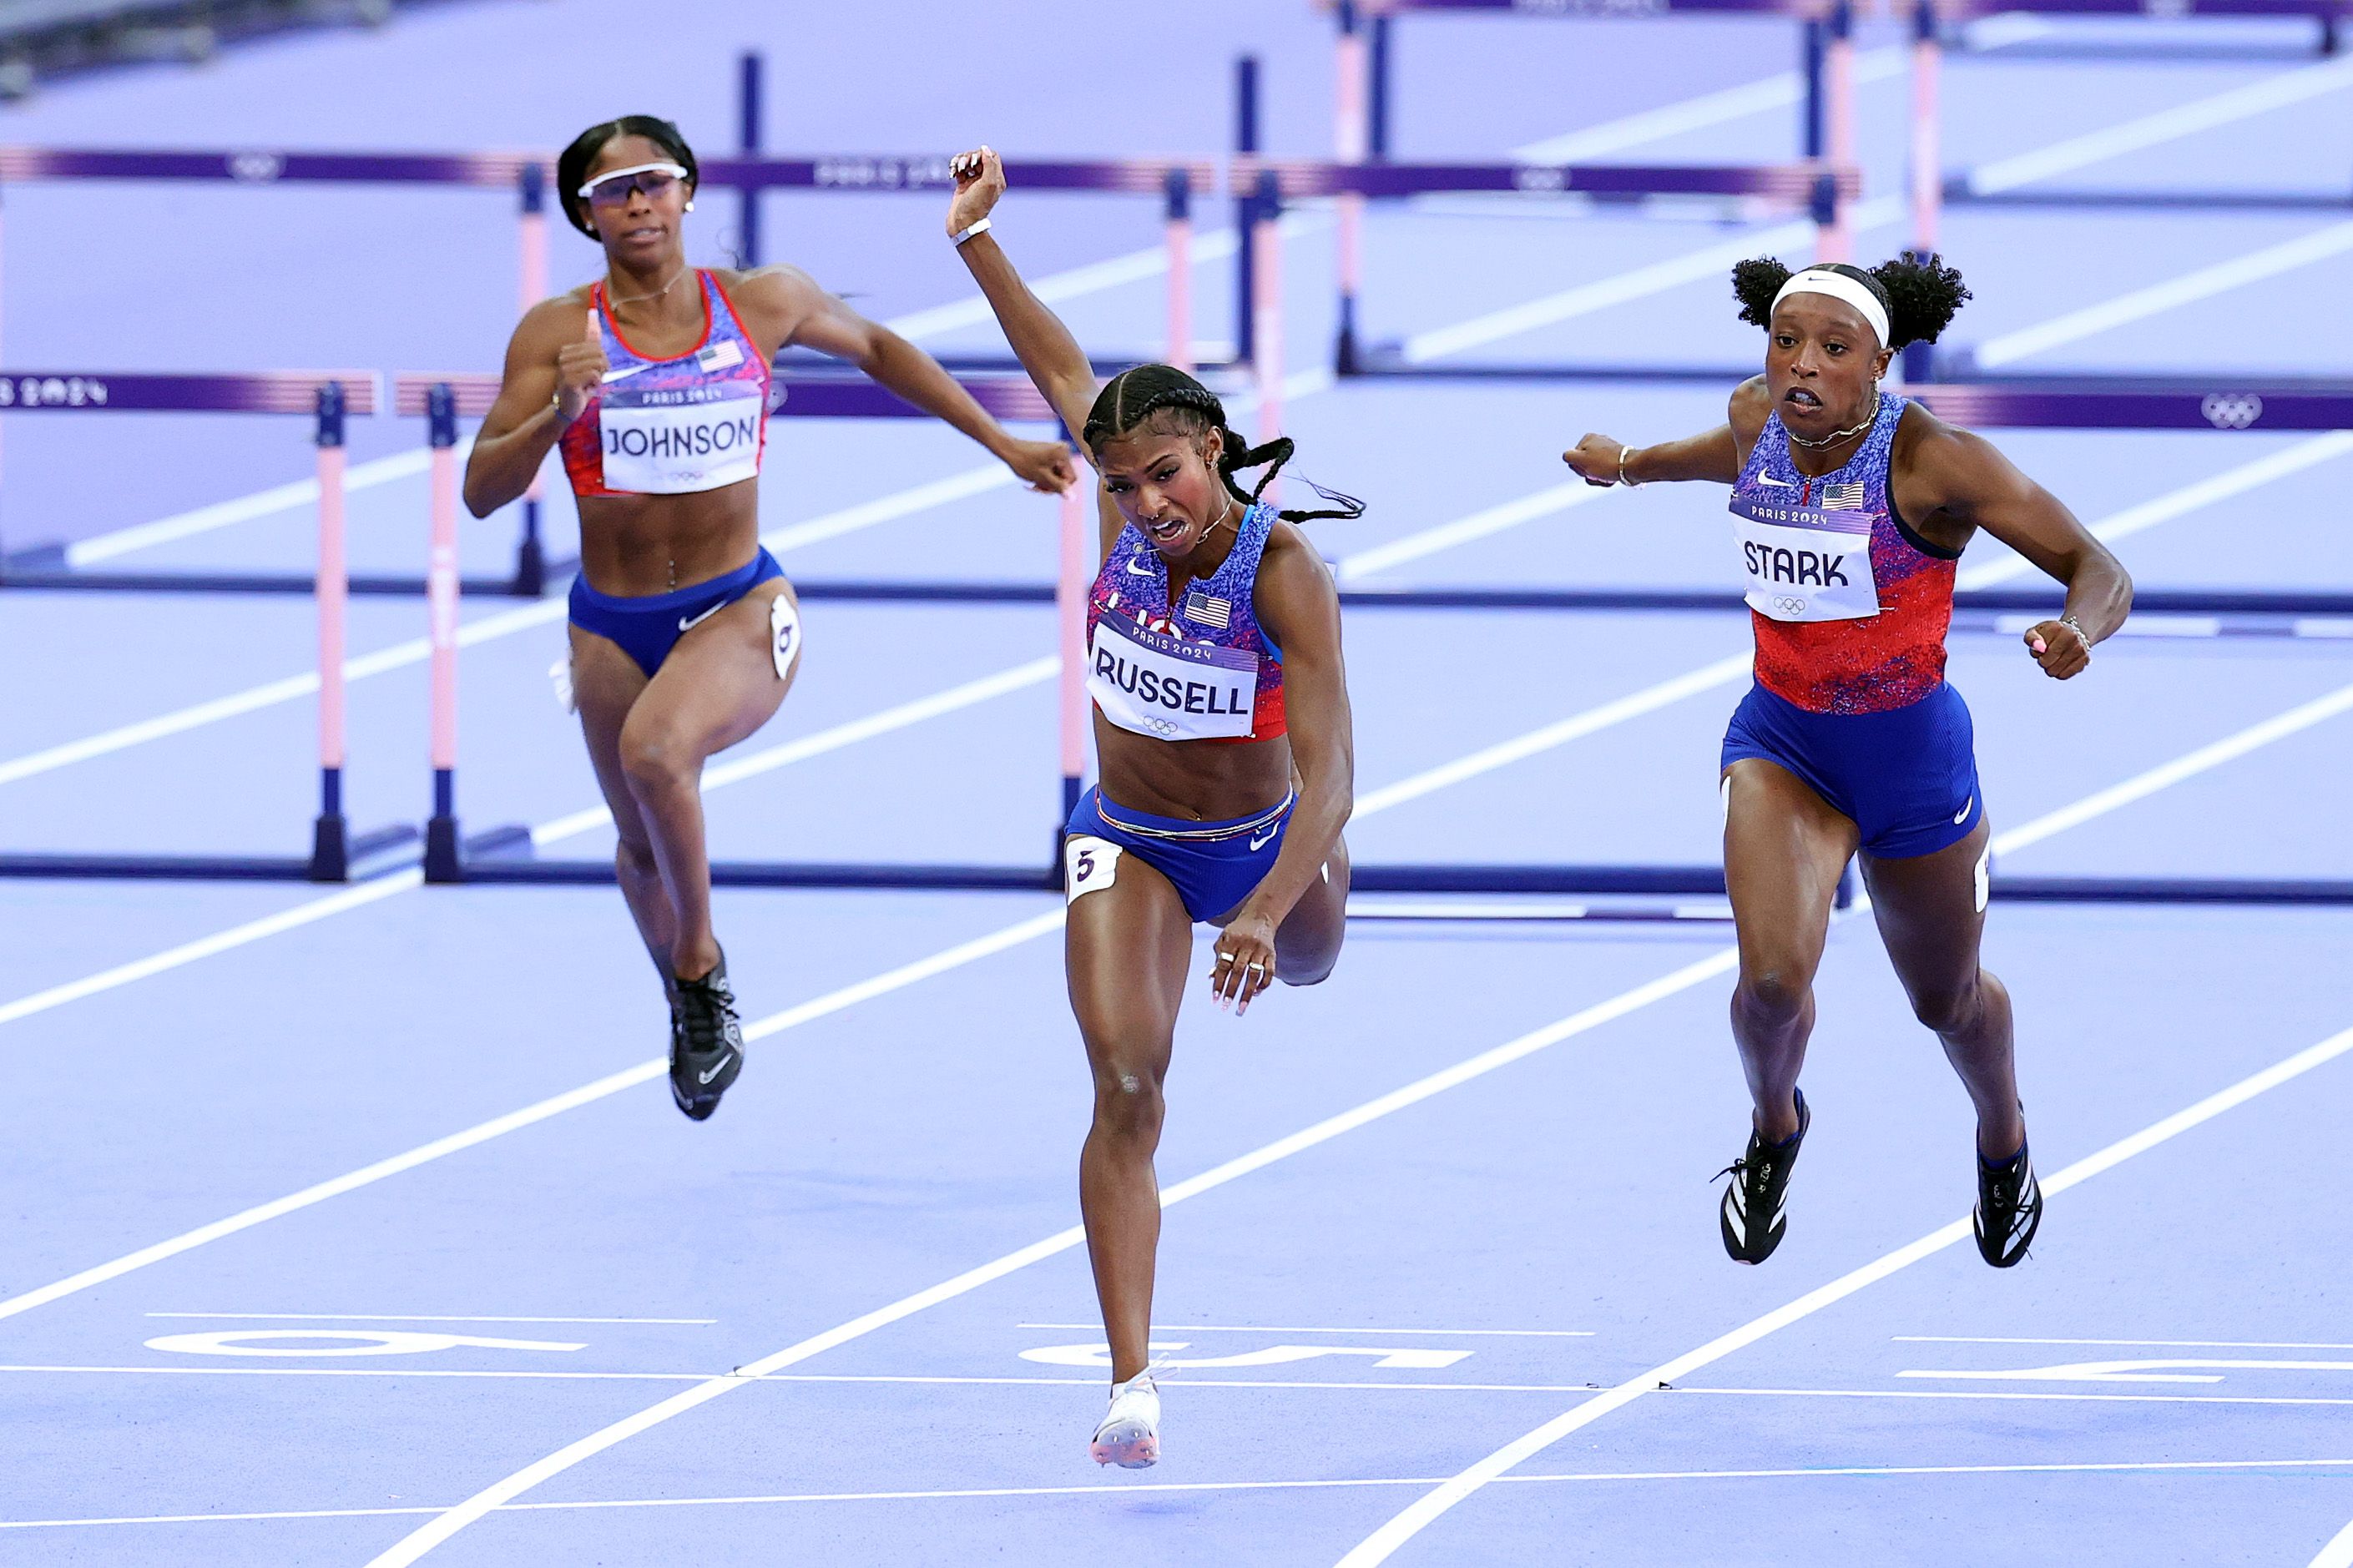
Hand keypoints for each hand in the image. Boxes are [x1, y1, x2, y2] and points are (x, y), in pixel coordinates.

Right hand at [553, 311, 607, 425]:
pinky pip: (594, 375)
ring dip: (599, 377)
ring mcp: (564, 368)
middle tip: (592, 380)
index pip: (595, 344)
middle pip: (599, 353)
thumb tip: (592, 311)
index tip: (592, 358)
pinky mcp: (568, 380)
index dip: (601, 360)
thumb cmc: (581, 385)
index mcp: (568, 350)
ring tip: (589, 385)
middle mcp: (564, 356)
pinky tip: (587, 390)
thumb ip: (591, 340)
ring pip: (598, 364)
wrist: (568, 408)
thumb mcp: (589, 360)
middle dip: (602, 368)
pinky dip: (596, 384)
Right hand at [947, 146, 1005, 235]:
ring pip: (968, 162)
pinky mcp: (963, 186)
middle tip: (965, 166)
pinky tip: (952, 173)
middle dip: (969, 157)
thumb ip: (989, 164)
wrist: (962, 223)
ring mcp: (974, 182)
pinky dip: (955, 168)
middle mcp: (986, 180)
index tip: (974, 163)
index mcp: (996, 179)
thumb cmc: (976, 205)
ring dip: (960, 161)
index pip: (992, 156)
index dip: (982, 154)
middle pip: (978, 157)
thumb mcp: (988, 183)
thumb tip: (985, 148)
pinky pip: (959, 170)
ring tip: (956, 169)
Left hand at [1001, 435, 1075, 493]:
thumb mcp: (1042, 478)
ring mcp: (1056, 452)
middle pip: (1064, 477)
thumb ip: (1059, 487)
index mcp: (1063, 454)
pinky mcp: (1050, 455)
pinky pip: (1052, 471)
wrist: (1008, 449)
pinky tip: (1033, 480)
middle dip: (1050, 485)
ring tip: (1033, 484)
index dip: (1059, 487)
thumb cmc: (1023, 462)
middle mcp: (1063, 451)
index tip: (1044, 488)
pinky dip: (1043, 477)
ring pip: (1057, 476)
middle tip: (1036, 487)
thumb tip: (1073, 498)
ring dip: (1045, 483)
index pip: (1071, 479)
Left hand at [1209, 910, 1279, 1014]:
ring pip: (1254, 974)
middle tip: (1225, 1007)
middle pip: (1238, 971)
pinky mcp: (1272, 954)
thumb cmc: (1237, 931)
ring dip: (1247, 993)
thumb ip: (1218, 956)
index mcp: (1231, 941)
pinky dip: (1263, 984)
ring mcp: (1260, 950)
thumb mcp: (1224, 938)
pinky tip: (1255, 994)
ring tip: (1241, 1008)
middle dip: (1231, 990)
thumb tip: (1211, 977)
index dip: (1219, 982)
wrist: (1260, 916)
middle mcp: (1246, 945)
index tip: (1215, 999)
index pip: (1223, 965)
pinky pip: (1269, 972)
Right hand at [1562, 433, 1628, 486]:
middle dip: (1589, 474)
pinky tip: (1612, 478)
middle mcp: (1597, 441)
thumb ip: (1568, 456)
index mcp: (1588, 438)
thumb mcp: (1581, 460)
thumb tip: (1566, 456)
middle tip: (1597, 474)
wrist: (1631, 467)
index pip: (1573, 458)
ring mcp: (1607, 450)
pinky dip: (1606, 477)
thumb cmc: (1605, 463)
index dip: (1578, 468)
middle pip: (1584, 464)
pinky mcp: (1615, 459)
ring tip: (1606, 477)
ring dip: (1597, 478)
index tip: (1587, 469)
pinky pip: (1604, 471)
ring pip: (1594, 470)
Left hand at [2023, 618, 2092, 678]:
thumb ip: (2031, 639)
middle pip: (2047, 663)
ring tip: (2055, 658)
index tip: (2041, 647)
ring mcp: (2080, 649)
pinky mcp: (2085, 660)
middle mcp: (2072, 637)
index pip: (2040, 652)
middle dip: (2043, 661)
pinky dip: (2059, 673)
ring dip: (2050, 668)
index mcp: (2058, 628)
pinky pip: (2064, 676)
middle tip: (2047, 654)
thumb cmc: (2049, 634)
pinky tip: (2062, 664)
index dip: (2036, 653)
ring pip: (2055, 672)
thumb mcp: (2035, 631)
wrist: (2073, 632)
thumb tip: (2039, 648)